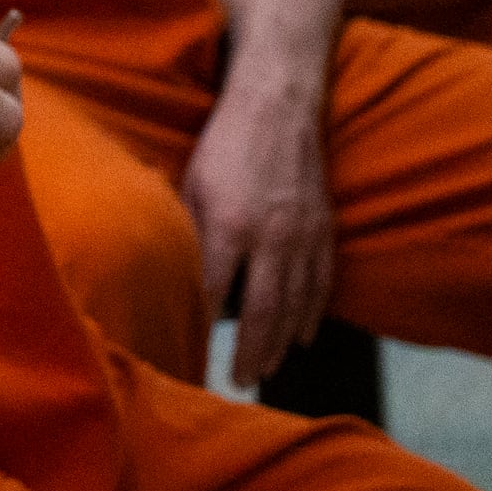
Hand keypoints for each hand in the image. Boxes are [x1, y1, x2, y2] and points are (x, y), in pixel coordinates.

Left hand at [182, 70, 335, 385]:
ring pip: (296, 305)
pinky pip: (321, 285)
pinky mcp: (324, 231)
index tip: (191, 354)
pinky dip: (313, 315)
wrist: (277, 107)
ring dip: (282, 343)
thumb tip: (167, 271)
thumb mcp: (189, 182)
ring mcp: (303, 237)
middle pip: (262, 312)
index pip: (213, 291)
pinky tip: (304, 336)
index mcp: (228, 225)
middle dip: (252, 352)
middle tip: (241, 382)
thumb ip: (184, 228)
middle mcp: (271, 238)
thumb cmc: (223, 145)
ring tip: (268, 370)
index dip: (202, 327)